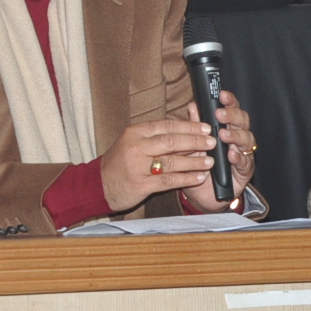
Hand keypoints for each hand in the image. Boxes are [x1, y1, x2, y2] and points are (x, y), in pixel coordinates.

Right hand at [98, 110, 220, 211]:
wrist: (98, 184)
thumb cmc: (119, 162)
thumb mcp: (132, 141)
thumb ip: (155, 135)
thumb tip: (184, 129)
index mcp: (135, 132)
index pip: (167, 125)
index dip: (188, 126)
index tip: (205, 127)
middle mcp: (136, 146)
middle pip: (172, 141)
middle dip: (195, 141)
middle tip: (211, 142)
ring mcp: (138, 166)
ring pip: (172, 161)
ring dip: (194, 161)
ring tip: (210, 161)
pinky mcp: (141, 184)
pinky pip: (169, 181)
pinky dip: (186, 178)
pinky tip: (199, 177)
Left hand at [179, 91, 256, 211]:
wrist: (202, 193)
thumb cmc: (200, 164)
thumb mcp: (194, 144)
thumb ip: (196, 126)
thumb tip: (193, 106)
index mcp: (227, 127)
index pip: (232, 109)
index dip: (229, 101)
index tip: (222, 94)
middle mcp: (238, 138)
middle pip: (243, 121)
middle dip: (233, 115)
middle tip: (220, 114)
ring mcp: (243, 154)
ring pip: (247, 140)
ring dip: (235, 135)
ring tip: (223, 135)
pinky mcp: (245, 171)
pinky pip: (245, 163)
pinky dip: (238, 158)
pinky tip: (231, 154)